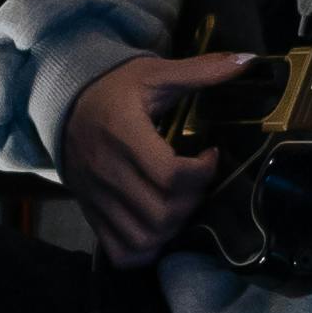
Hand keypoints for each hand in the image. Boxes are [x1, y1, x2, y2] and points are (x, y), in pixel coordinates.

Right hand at [60, 47, 257, 258]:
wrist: (62, 105)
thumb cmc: (114, 88)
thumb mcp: (154, 73)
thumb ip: (200, 70)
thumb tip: (248, 60)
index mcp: (123, 134)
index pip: (169, 174)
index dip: (202, 173)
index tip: (209, 156)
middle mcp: (107, 171)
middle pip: (161, 213)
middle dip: (192, 202)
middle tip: (198, 183)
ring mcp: (96, 198)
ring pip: (144, 238)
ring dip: (172, 229)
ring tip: (180, 205)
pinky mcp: (91, 213)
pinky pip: (121, 252)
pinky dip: (146, 250)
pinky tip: (159, 228)